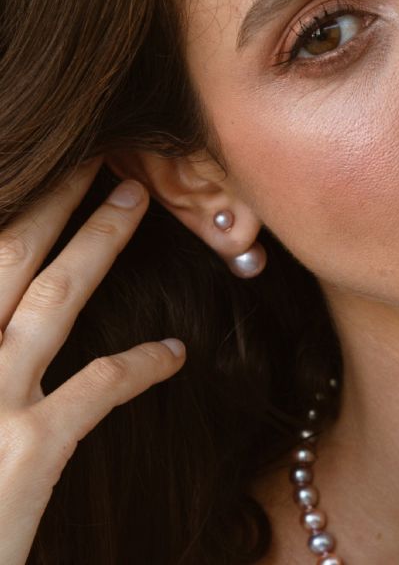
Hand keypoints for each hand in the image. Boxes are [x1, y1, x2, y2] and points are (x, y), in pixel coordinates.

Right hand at [0, 157, 185, 564]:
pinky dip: (140, 364)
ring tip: (135, 197)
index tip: (41, 173)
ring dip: (97, 239)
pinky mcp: (26, 451)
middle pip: (3, 257)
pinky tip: (176, 353)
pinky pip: (97, 387)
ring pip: (51, 297)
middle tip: (95, 153)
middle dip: (51, 198)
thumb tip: (12, 317)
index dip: (11, 213)